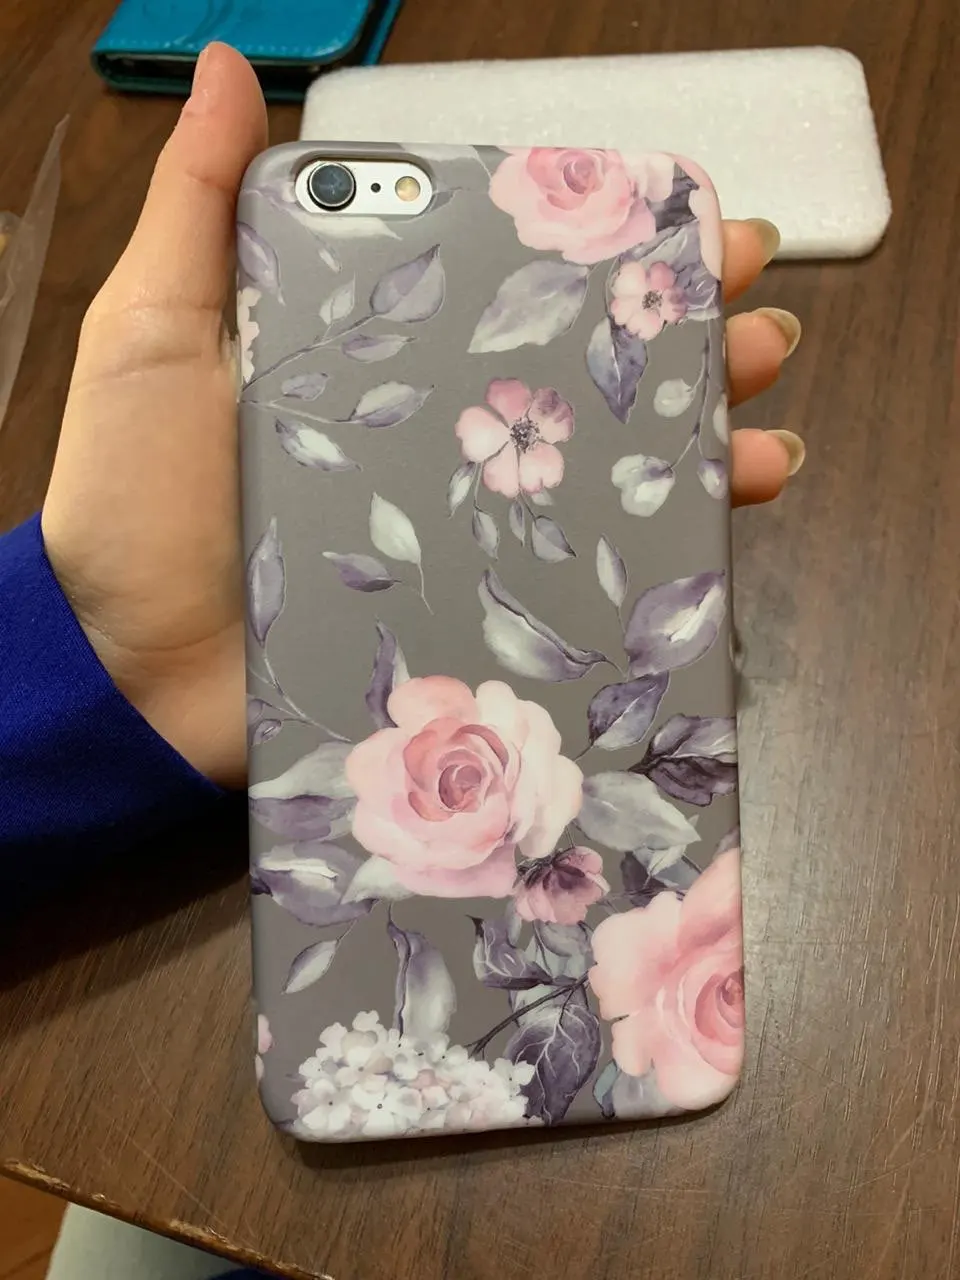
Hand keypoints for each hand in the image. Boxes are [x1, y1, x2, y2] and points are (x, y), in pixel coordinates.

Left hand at [41, 44, 803, 789]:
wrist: (124, 669)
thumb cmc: (132, 496)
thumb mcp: (158, 329)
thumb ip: (203, 206)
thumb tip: (225, 62)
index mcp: (384, 356)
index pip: (517, 289)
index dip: (606, 252)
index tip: (687, 220)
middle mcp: (439, 436)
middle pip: (581, 375)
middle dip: (682, 335)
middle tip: (759, 308)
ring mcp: (465, 527)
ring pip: (604, 472)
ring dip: (700, 437)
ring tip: (768, 409)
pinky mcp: (474, 612)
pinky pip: (584, 577)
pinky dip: (662, 549)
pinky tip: (723, 520)